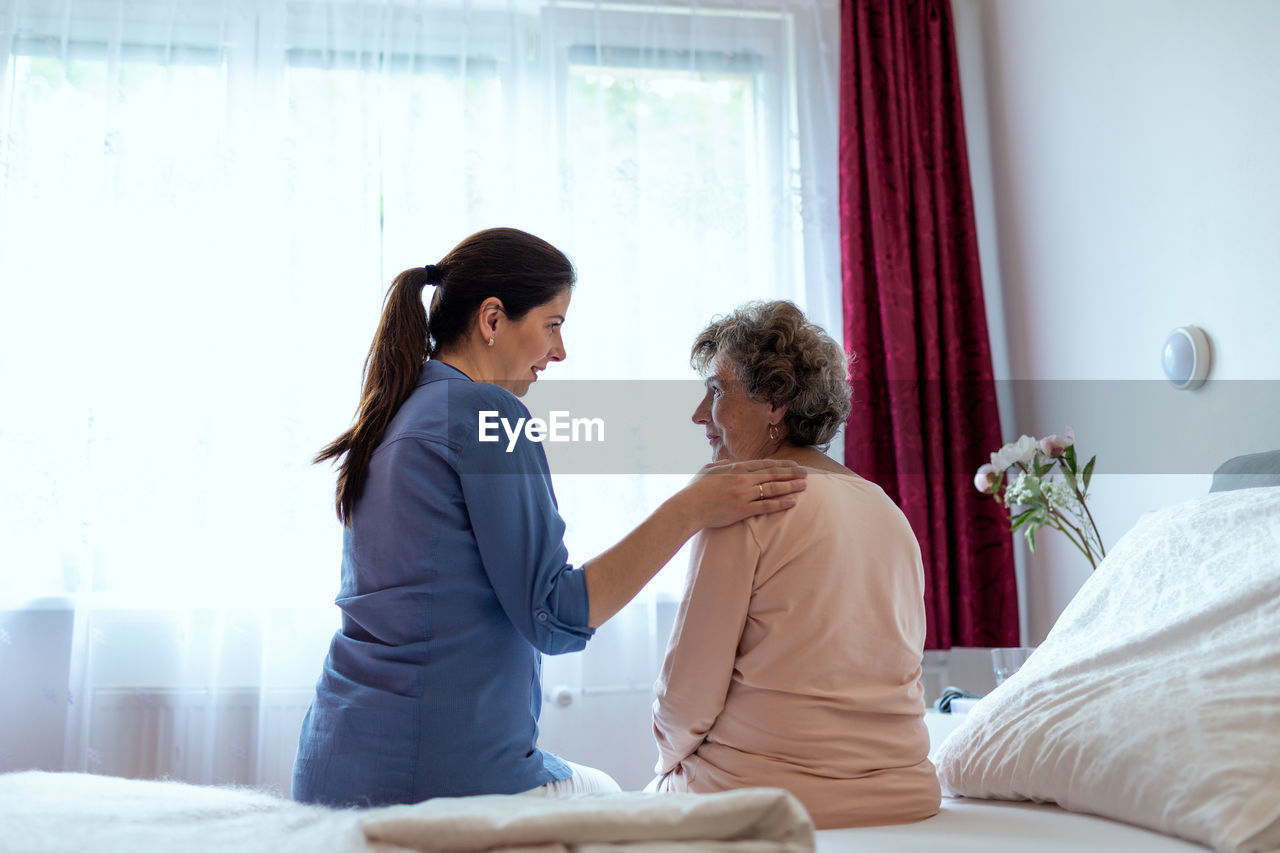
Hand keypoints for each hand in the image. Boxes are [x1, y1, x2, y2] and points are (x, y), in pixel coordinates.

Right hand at [679, 458, 807, 529]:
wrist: (689, 507)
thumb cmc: (696, 490)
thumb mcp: (708, 470)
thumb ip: (722, 465)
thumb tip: (729, 463)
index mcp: (735, 468)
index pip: (764, 464)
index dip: (781, 465)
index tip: (794, 465)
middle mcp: (743, 479)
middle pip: (773, 475)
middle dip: (791, 474)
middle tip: (805, 474)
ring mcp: (744, 494)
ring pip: (773, 488)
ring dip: (790, 486)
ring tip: (804, 486)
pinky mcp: (743, 509)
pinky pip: (766, 505)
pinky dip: (781, 503)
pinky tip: (792, 502)